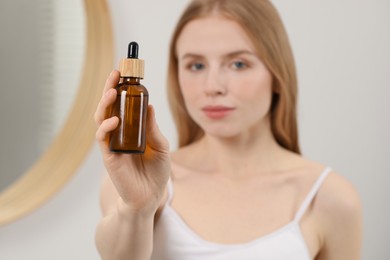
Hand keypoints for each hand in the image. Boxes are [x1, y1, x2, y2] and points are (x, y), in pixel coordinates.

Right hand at [94, 70, 170, 215]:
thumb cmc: (156, 172)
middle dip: (110, 88)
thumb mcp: (161, 147)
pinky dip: (105, 127)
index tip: (124, 71)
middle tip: (116, 73)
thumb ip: (153, 129)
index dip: (121, 88)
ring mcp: (112, 144)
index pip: (122, 104)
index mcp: (131, 129)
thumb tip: (149, 105)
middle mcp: (118, 134)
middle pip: (108, 106)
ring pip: (101, 118)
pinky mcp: (109, 157)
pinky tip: (114, 119)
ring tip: (113, 90)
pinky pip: (102, 139)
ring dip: (104, 103)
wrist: (150, 196)